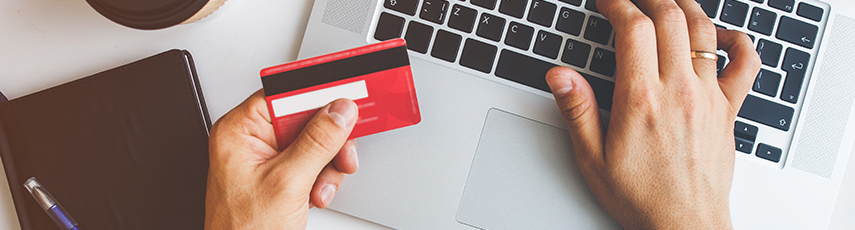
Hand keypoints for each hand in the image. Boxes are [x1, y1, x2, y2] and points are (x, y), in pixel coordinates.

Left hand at [204, 90, 359, 228]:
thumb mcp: (287, 182)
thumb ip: (317, 143)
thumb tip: (339, 111)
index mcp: (239, 131)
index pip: (283, 94)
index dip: (316, 92)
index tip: (345, 91)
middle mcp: (252, 140)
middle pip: (305, 118)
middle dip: (328, 140)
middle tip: (341, 152)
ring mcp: (268, 159)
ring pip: (316, 142)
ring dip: (327, 165)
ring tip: (319, 186)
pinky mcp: (282, 175)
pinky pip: (314, 163)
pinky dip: (322, 179)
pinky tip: (314, 195)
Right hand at [545, 0, 759, 228]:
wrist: (684, 224)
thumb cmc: (640, 196)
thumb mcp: (592, 157)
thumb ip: (577, 110)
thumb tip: (560, 75)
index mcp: (641, 99)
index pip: (633, 28)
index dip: (618, 5)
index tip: (608, 2)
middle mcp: (679, 91)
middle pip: (671, 17)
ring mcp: (708, 97)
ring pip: (704, 30)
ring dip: (686, 6)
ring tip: (668, 2)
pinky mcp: (728, 109)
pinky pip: (746, 63)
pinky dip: (737, 40)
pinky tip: (722, 36)